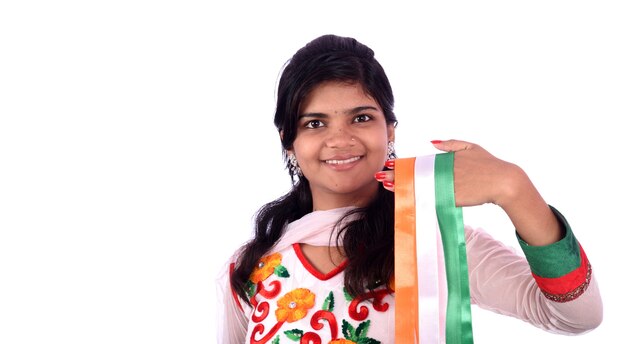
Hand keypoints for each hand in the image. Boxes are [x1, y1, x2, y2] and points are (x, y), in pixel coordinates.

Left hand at [375, 139, 561, 244]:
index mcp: (446, 158)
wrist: (505, 182)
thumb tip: (432, 142)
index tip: (389, 164)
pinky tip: (406, 199)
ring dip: (402, 186)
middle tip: (381, 175)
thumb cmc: (489, 165)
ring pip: (420, 185)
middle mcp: (444, 170)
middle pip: (415, 172)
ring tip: (388, 186)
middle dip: (396, 174)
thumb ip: (451, 144)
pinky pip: (431, 198)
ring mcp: (447, 184)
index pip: (420, 161)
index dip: (403, 164)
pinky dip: (418, 198)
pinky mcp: (452, 197)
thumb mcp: (471, 147)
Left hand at [431, 139, 526, 207]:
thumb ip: (452, 144)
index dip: (434, 169)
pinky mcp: (455, 198)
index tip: (439, 172)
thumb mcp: (472, 148)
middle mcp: (450, 171)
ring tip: (452, 191)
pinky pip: (443, 199)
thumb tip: (433, 143)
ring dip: (437, 189)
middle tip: (444, 183)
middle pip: (432, 176)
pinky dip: (444, 199)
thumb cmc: (490, 165)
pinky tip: (452, 197)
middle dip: (434, 179)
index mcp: (451, 158)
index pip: (433, 164)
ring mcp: (452, 184)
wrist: (504, 182)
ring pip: (436, 188)